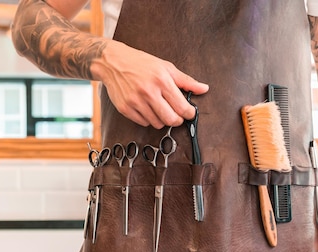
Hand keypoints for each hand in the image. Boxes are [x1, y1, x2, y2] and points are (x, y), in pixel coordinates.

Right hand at [91, 40, 208, 128]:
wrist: (113, 62)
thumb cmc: (141, 63)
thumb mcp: (166, 67)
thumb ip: (186, 81)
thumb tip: (204, 89)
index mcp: (161, 80)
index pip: (182, 107)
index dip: (189, 113)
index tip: (189, 113)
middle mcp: (148, 92)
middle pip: (171, 120)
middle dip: (177, 120)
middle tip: (176, 114)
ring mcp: (135, 101)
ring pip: (157, 123)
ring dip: (162, 119)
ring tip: (159, 108)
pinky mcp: (125, 109)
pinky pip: (144, 123)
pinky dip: (148, 119)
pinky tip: (147, 108)